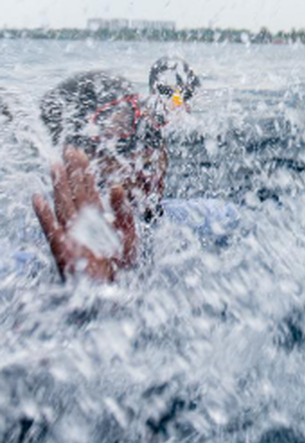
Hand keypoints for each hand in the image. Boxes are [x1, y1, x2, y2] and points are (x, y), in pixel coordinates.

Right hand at [32, 148, 139, 281]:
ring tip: (54, 165)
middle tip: (66, 149)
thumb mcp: (129, 235)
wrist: (115, 293)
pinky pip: (52, 229)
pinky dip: (44, 214)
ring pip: (62, 205)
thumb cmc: (122, 266)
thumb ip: (123, 211)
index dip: (82, 170)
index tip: (78, 151)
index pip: (88, 188)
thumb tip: (116, 187)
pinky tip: (38, 198)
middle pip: (73, 192)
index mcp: (97, 218)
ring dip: (58, 185)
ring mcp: (71, 234)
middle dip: (70, 171)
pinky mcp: (64, 249)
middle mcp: (82, 223)